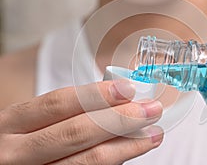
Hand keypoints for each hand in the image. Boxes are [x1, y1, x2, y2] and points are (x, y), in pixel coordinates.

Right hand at [0, 80, 162, 163]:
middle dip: (120, 119)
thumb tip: (116, 100)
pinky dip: (113, 161)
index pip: (59, 103)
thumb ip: (64, 112)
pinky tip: (129, 151)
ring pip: (87, 161)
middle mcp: (16, 152)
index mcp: (12, 123)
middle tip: (151, 110)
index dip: (97, 95)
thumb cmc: (20, 139)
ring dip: (126, 146)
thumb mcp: (28, 121)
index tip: (128, 89)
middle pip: (77, 133)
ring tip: (151, 135)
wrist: (4, 164)